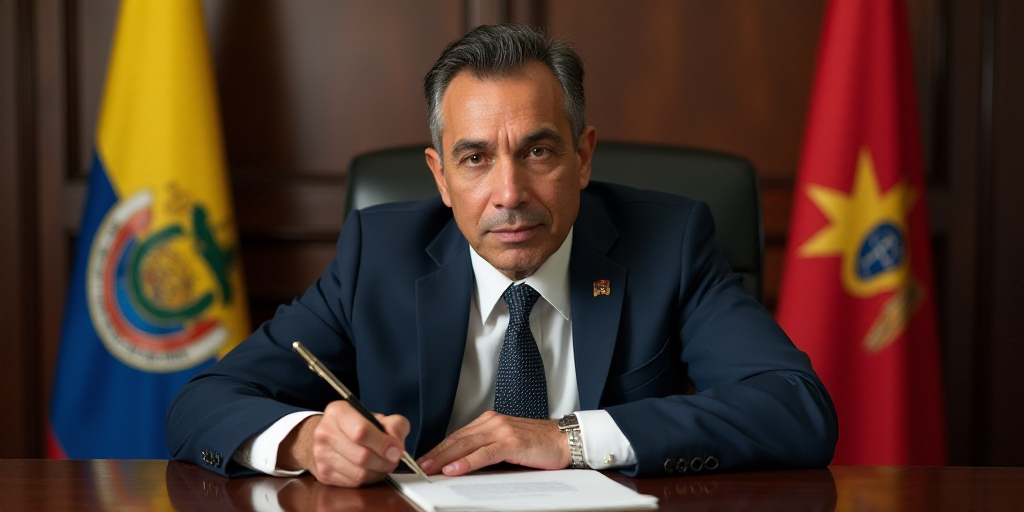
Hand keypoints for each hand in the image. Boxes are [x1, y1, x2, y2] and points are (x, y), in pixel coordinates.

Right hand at [278, 400, 410, 486]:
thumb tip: (397, 447)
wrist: (329, 436)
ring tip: (383, 465)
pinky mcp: (323, 474)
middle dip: (385, 462)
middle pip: (362, 457)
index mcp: (338, 412)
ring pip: (359, 474)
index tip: (396, 450)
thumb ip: (395, 425)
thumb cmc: (357, 426)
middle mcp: (325, 432)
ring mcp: (321, 455)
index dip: (383, 444)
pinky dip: (368, 481)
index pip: (362, 432)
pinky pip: (353, 484)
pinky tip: (371, 471)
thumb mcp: (379, 417)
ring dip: (378, 473)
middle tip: (394, 460)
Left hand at [416, 411, 569, 476]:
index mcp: (490, 422)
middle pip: (457, 439)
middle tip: (418, 466)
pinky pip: (483, 454)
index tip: (424, 460)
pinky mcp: (511, 442)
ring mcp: (501, 431)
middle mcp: (492, 422)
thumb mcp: (508, 445)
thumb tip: (464, 466)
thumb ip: (487, 450)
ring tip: (429, 469)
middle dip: (435, 454)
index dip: (439, 449)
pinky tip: (454, 469)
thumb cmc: (539, 444)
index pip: (458, 436)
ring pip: (466, 445)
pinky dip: (466, 462)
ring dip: (444, 458)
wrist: (565, 439)